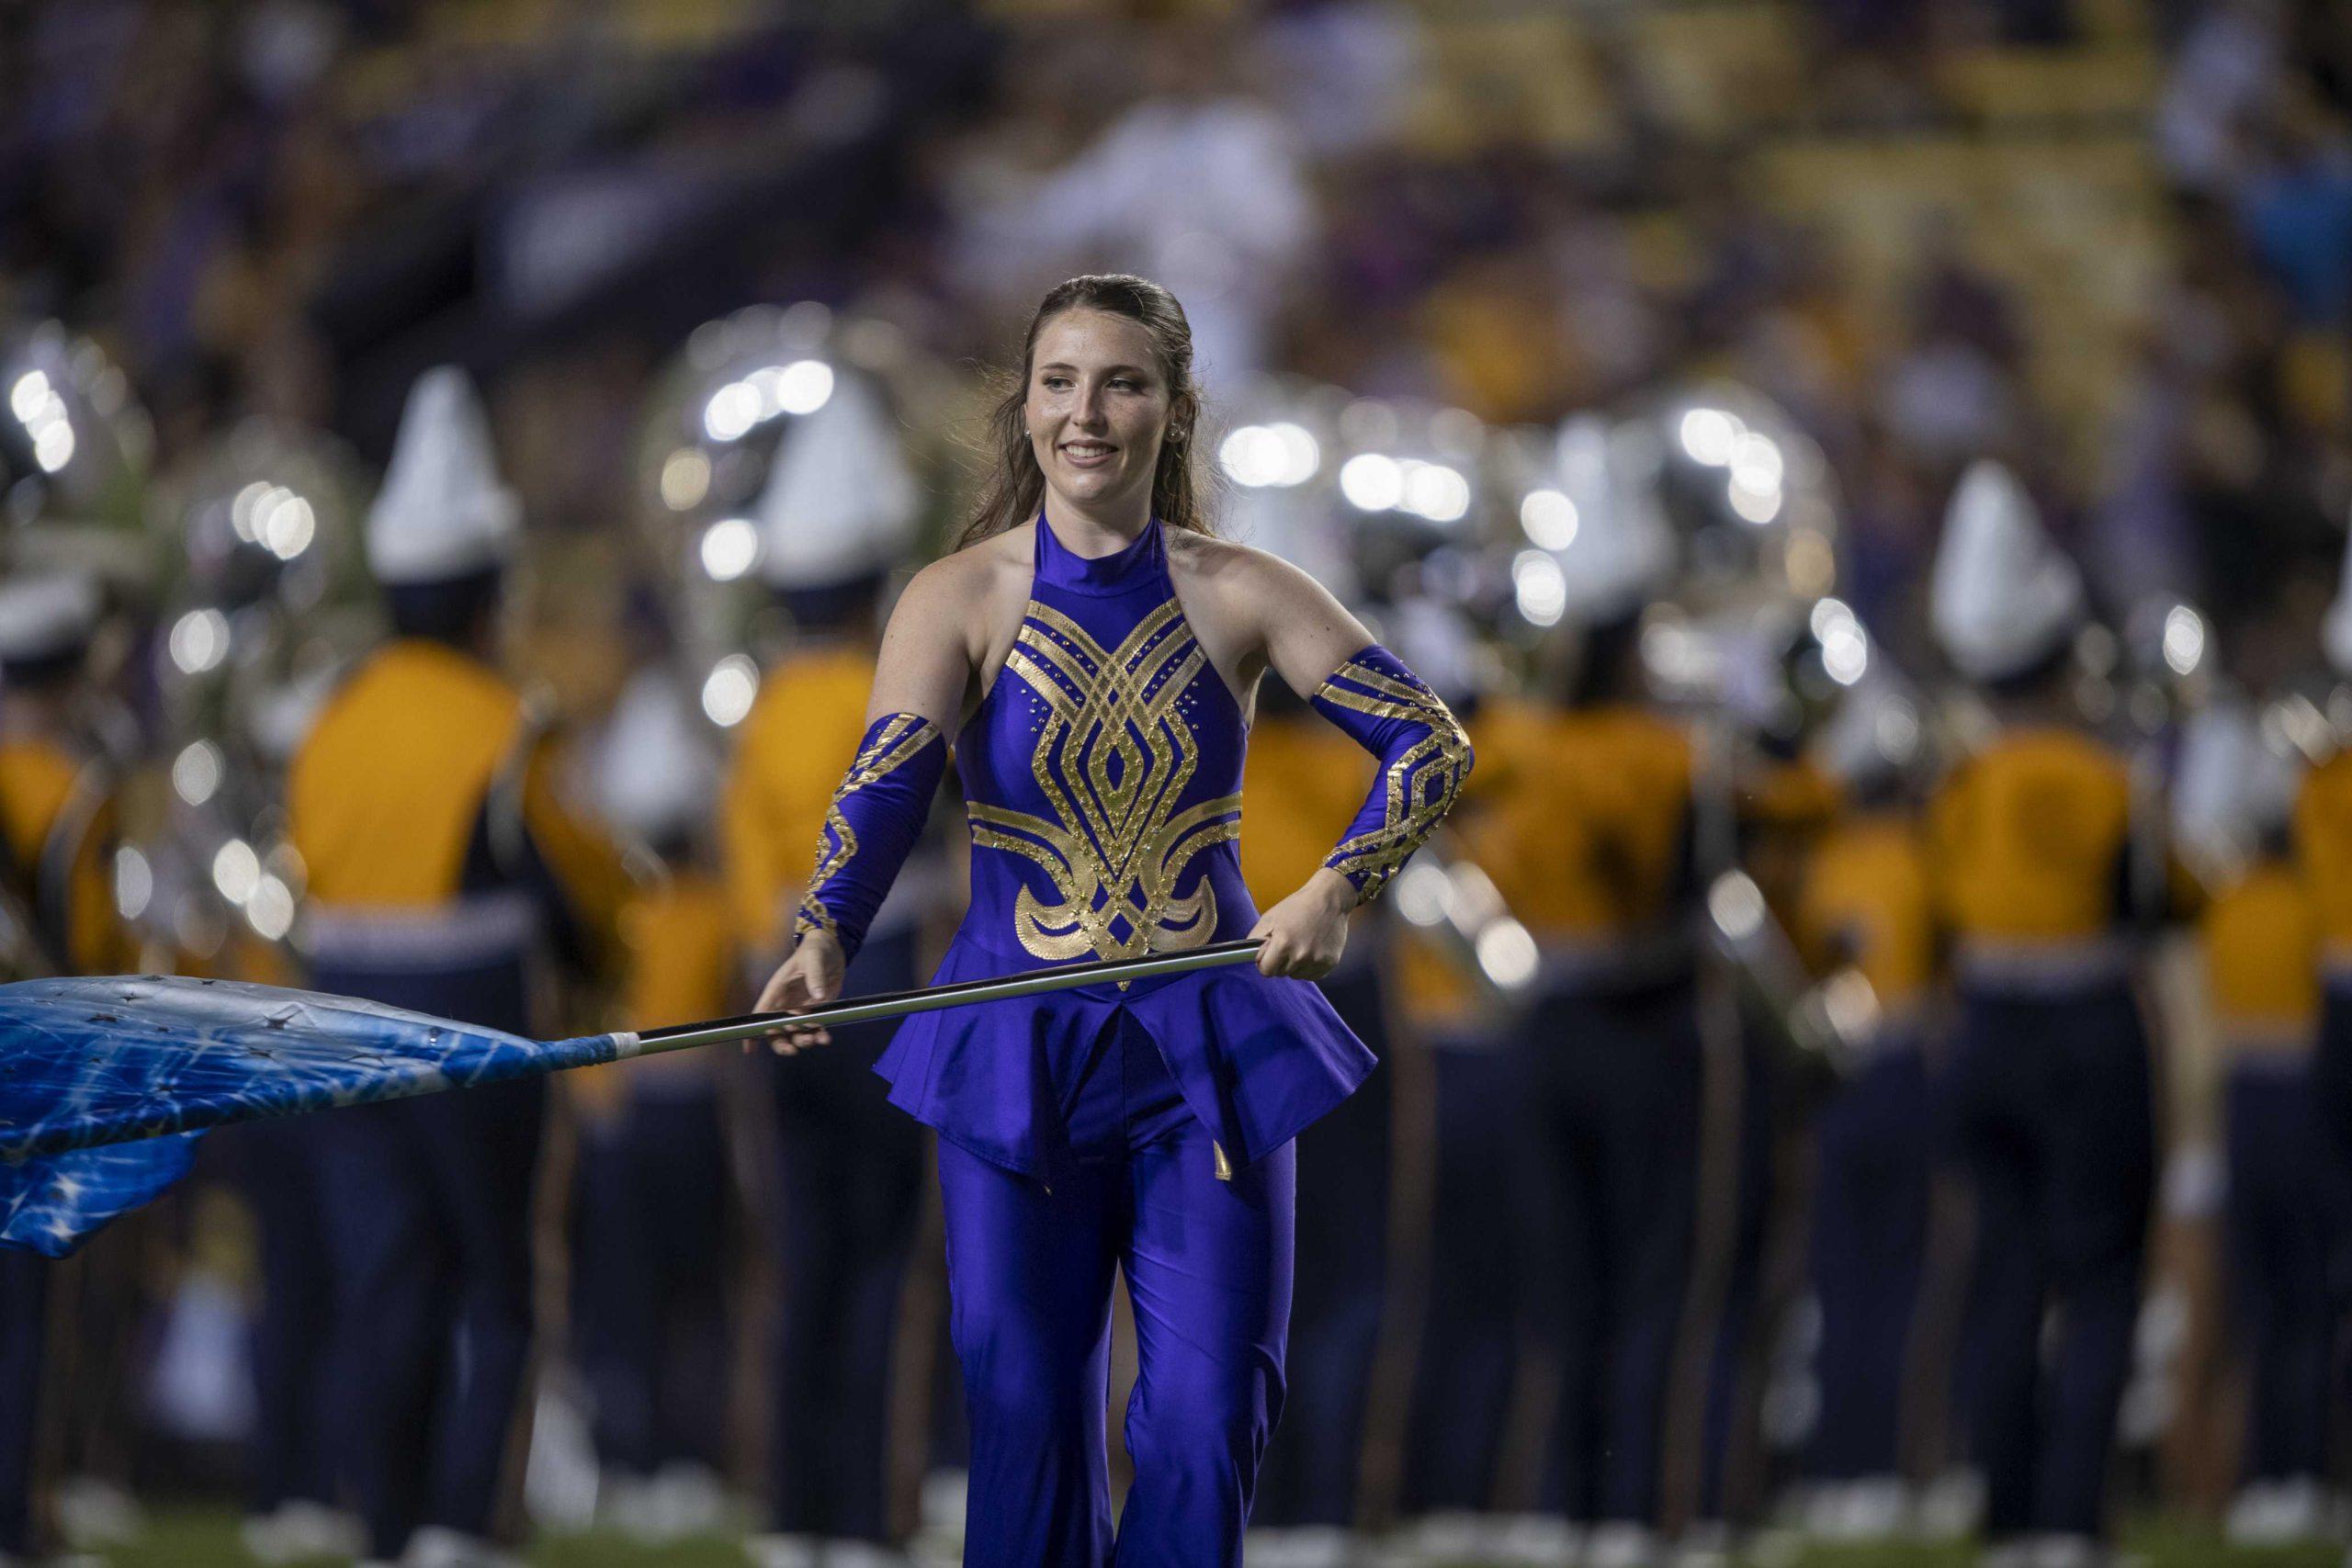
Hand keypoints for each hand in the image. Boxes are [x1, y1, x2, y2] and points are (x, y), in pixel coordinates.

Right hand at [750, 929, 843, 1054]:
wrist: (832, 949)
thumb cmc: (816, 950)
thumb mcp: (814, 958)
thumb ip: (815, 976)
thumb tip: (818, 996)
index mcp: (777, 990)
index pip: (760, 1013)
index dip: (753, 1031)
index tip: (749, 1049)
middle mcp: (785, 1003)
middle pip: (776, 1030)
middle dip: (782, 1043)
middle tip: (794, 1050)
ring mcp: (799, 1009)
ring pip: (795, 1033)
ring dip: (803, 1040)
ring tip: (817, 1039)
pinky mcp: (814, 1011)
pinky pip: (813, 1028)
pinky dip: (818, 1035)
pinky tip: (826, 1038)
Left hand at [1248, 868, 1356, 980]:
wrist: (1330, 899)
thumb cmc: (1298, 906)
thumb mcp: (1270, 917)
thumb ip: (1256, 938)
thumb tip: (1253, 956)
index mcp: (1283, 944)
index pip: (1266, 971)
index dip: (1265, 963)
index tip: (1268, 955)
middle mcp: (1301, 956)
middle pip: (1281, 974)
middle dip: (1280, 962)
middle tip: (1287, 944)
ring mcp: (1317, 961)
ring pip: (1296, 975)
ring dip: (1295, 965)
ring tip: (1301, 945)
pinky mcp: (1330, 963)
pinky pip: (1311, 975)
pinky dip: (1309, 967)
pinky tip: (1312, 950)